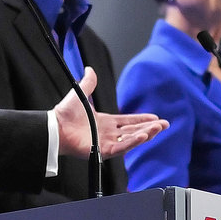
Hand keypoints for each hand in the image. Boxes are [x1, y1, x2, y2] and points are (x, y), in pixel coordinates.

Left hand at [53, 66, 168, 159]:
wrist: (55, 126)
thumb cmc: (65, 113)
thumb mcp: (81, 93)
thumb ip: (88, 83)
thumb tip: (90, 69)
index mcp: (105, 122)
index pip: (128, 121)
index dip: (142, 119)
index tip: (155, 117)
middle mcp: (107, 133)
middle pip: (134, 131)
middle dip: (150, 128)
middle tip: (165, 124)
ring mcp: (106, 142)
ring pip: (131, 139)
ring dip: (146, 134)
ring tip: (158, 128)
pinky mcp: (103, 150)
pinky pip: (121, 147)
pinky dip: (133, 142)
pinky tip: (144, 136)